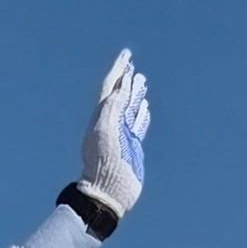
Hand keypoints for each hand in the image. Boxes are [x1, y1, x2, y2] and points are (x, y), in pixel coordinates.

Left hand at [79, 48, 149, 219]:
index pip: (110, 88)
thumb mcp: (106, 130)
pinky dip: (141, 115)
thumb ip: (114, 105)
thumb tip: (123, 84)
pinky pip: (137, 126)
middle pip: (119, 96)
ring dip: (135, 94)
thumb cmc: (104, 163)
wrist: (107, 192)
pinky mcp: (131, 148)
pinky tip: (145, 108)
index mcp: (101, 118)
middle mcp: (110, 125)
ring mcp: (121, 136)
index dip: (117, 70)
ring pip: (129, 109)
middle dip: (125, 80)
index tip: (127, 55)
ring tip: (142, 81)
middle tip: (132, 66)